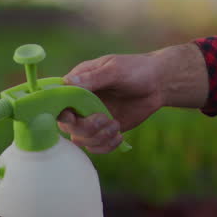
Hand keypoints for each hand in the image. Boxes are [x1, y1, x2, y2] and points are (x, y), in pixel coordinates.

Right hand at [58, 44, 208, 153]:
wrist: (158, 83)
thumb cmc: (135, 70)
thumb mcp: (115, 70)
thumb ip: (93, 78)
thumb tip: (67, 82)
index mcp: (78, 84)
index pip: (57, 101)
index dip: (60, 112)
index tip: (74, 117)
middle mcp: (81, 103)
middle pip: (67, 126)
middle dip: (85, 127)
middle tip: (105, 119)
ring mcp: (92, 118)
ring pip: (81, 139)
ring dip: (98, 138)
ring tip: (116, 126)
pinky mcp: (105, 130)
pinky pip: (96, 146)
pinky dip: (106, 146)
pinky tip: (119, 136)